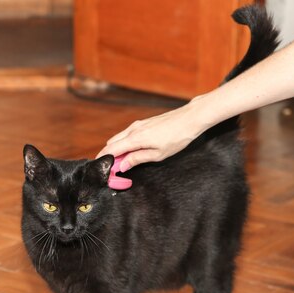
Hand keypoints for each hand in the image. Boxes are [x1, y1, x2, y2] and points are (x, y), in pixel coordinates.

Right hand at [96, 97, 211, 171]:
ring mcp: (138, 125)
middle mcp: (133, 129)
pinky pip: (127, 134)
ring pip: (119, 138)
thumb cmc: (177, 137)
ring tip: (122, 162)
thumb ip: (138, 159)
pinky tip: (131, 151)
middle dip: (109, 156)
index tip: (104, 171)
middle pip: (112, 143)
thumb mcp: (158, 154)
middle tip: (113, 169)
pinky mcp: (143, 123)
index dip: (105, 160)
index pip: (111, 149)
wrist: (189, 119)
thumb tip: (122, 165)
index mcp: (135, 138)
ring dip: (117, 149)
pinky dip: (124, 143)